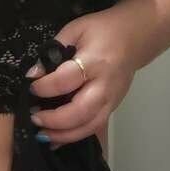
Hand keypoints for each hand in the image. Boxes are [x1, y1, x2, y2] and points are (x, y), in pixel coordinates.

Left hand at [26, 9, 141, 146]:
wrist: (138, 35)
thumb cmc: (104, 30)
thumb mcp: (76, 29)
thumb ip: (53, 50)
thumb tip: (33, 75)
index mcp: (96, 61)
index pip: (66, 80)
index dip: (45, 87)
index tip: (31, 87)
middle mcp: (105, 85)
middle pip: (80, 112)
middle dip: (53, 120)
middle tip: (34, 118)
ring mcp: (112, 100)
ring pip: (88, 126)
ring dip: (62, 135)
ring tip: (41, 134)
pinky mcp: (112, 109)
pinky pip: (92, 129)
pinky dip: (72, 137)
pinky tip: (55, 141)